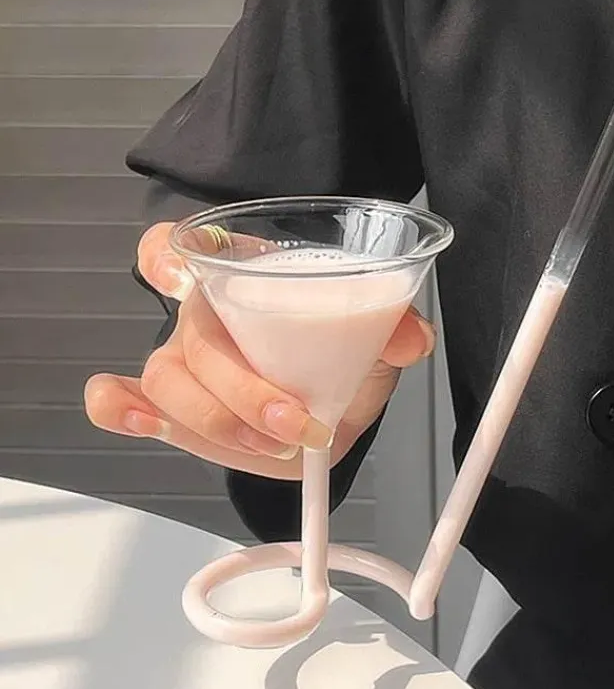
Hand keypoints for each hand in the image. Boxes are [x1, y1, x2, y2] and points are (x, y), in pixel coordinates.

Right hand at [84, 223, 435, 479]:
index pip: (180, 247)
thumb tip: (413, 338)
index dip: (166, 256)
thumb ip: (391, 324)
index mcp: (243, 279)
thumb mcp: (372, 332)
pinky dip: (125, 412)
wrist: (334, 401)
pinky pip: (128, 403)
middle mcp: (204, 316)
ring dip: (216, 419)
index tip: (181, 274)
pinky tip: (146, 423)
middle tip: (296, 421)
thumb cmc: (341, 353)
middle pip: (195, 336)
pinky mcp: (177, 408)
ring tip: (273, 441)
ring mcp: (184, 363)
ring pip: (168, 379)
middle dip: (242, 388)